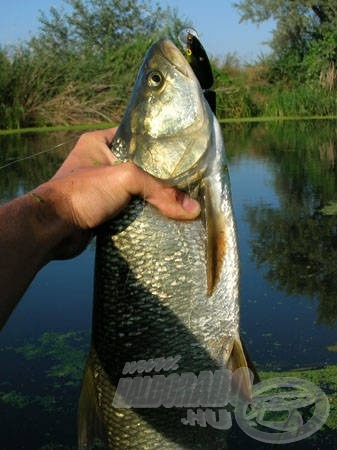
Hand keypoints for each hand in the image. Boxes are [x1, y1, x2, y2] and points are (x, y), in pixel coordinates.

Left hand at [33, 128, 200, 258]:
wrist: (52, 229)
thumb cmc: (82, 192)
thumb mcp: (125, 180)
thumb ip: (160, 191)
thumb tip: (193, 209)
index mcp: (99, 142)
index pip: (137, 138)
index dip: (159, 146)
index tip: (183, 155)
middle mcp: (100, 163)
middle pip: (140, 168)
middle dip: (160, 178)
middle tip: (186, 182)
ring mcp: (101, 188)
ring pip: (136, 191)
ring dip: (153, 199)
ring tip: (180, 201)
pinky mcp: (104, 210)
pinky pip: (130, 209)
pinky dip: (144, 215)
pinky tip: (164, 218)